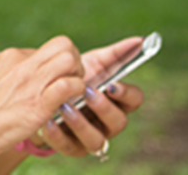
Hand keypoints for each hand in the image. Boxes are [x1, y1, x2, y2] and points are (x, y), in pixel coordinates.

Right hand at [0, 36, 87, 161]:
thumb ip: (11, 74)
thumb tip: (24, 76)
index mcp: (11, 56)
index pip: (46, 49)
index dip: (56, 64)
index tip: (55, 80)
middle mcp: (22, 63)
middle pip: (64, 43)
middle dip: (75, 59)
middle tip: (72, 79)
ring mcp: (31, 82)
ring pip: (69, 58)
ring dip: (78, 74)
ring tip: (72, 91)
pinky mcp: (37, 104)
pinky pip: (68, 86)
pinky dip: (76, 92)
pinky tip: (67, 105)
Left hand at [33, 37, 143, 157]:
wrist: (48, 94)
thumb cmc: (79, 79)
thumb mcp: (94, 64)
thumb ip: (115, 53)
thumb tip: (139, 40)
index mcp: (119, 102)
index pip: (134, 100)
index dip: (126, 93)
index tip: (111, 84)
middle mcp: (109, 123)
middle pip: (118, 122)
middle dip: (103, 108)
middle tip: (86, 92)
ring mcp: (92, 138)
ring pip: (96, 140)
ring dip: (81, 123)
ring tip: (64, 106)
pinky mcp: (72, 148)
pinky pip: (68, 146)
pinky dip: (57, 134)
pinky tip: (47, 121)